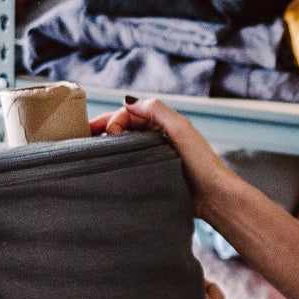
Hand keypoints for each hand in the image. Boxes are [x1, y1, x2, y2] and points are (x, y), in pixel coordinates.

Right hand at [89, 96, 233, 218]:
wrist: (214, 197)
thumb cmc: (201, 163)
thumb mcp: (180, 129)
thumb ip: (156, 110)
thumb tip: (127, 101)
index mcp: (164, 123)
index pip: (129, 114)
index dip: (113, 120)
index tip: (105, 135)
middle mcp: (158, 137)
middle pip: (124, 128)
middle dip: (104, 130)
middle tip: (84, 140)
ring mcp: (155, 155)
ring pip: (125, 146)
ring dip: (109, 147)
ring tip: (91, 155)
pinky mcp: (153, 173)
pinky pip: (129, 163)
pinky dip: (116, 163)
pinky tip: (106, 170)